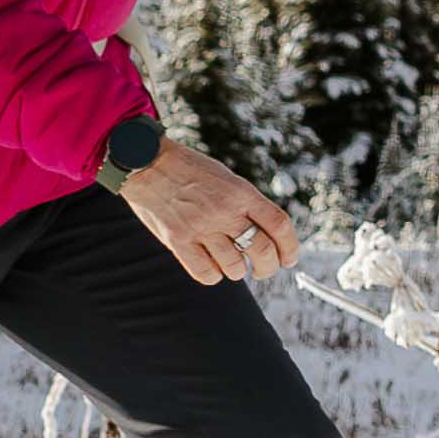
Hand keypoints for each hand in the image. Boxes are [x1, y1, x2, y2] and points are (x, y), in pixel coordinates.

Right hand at [120, 138, 299, 288]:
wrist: (148, 162)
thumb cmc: (191, 170)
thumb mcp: (227, 178)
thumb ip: (247, 204)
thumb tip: (269, 236)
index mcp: (241, 192)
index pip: (279, 225)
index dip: (290, 248)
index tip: (288, 259)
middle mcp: (224, 211)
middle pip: (262, 251)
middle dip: (268, 267)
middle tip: (264, 269)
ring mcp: (200, 227)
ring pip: (235, 268)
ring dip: (238, 271)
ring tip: (233, 263)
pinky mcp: (178, 241)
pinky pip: (206, 274)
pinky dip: (214, 275)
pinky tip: (212, 265)